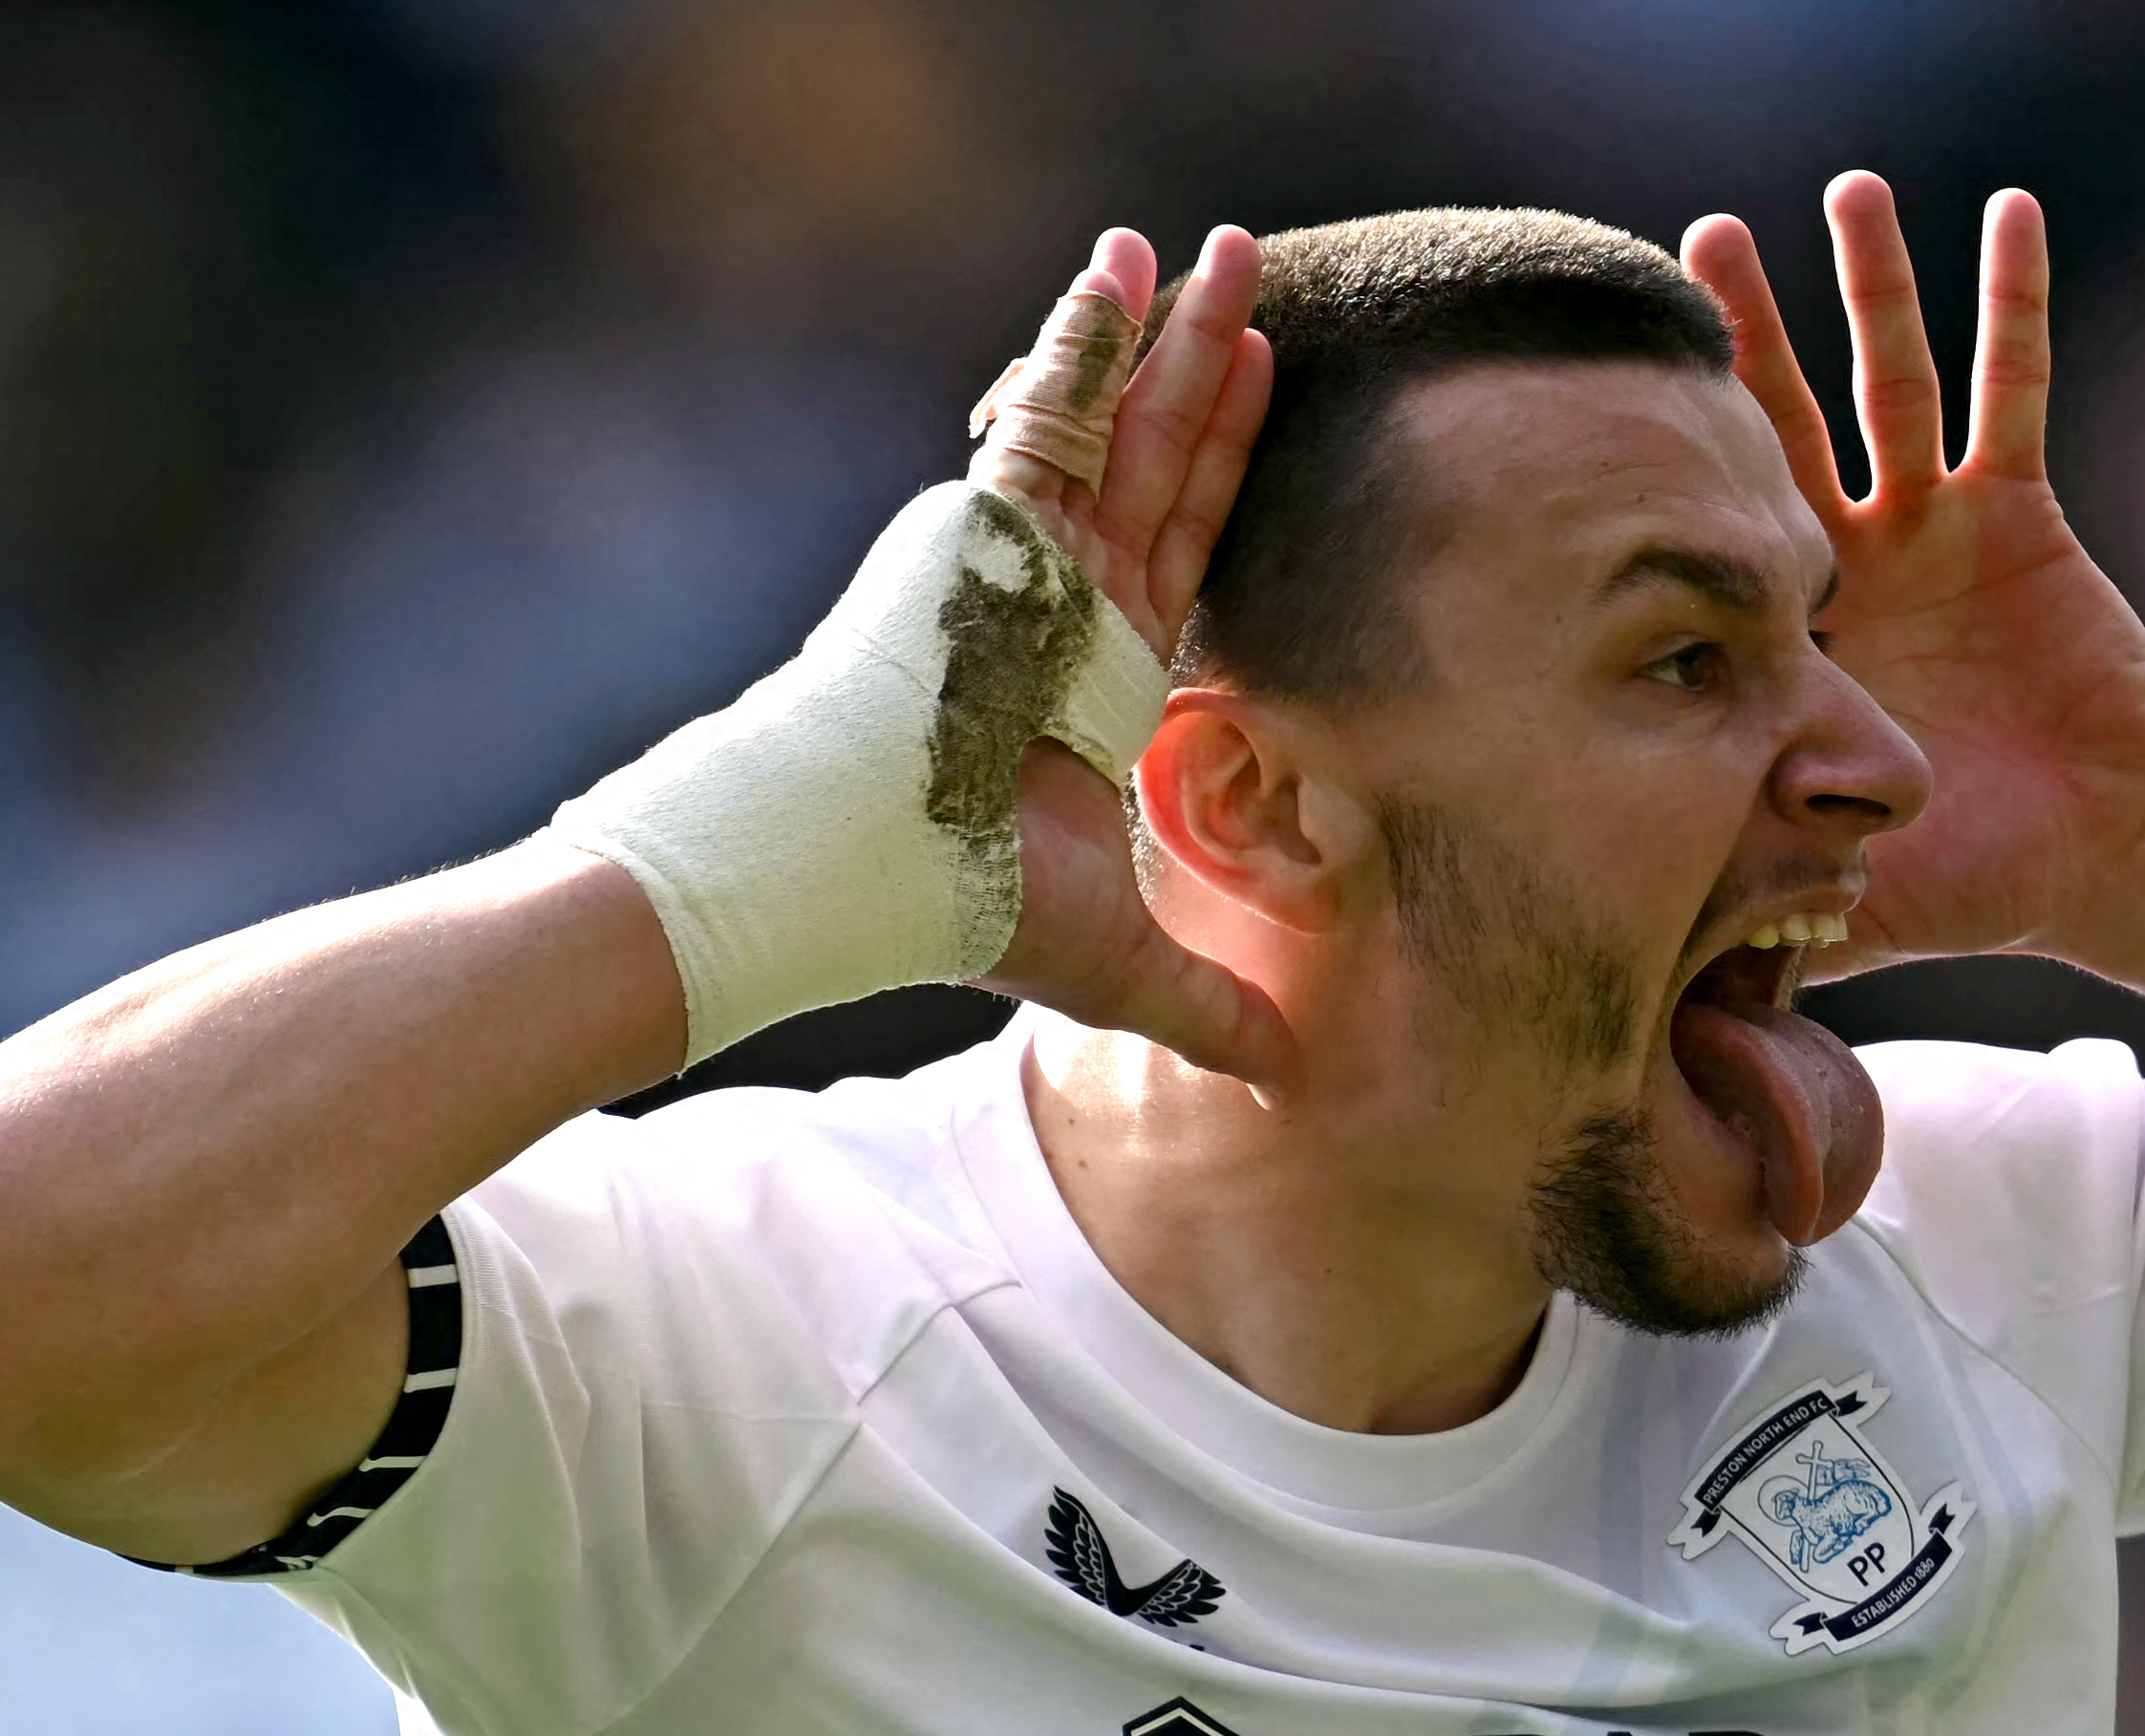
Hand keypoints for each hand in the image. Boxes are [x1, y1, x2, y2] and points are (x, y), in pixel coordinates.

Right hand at [968, 227, 1296, 1085]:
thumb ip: (1206, 1004)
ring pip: (1117, 426)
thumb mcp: (1114, 959)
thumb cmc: (954, 907)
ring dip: (1167, 336)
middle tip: (1260, 277)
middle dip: (1209, 374)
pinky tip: (1126, 274)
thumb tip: (1291, 1080)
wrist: (853, 874)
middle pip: (1162, 469)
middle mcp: (1060, 602)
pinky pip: (1049, 419)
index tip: (1265, 395)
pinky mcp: (982, 532)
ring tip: (1217, 245)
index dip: (1226, 476)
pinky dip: (1086, 346)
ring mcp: (1020, 557)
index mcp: (1092, 673)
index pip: (1184, 555)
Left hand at [1683, 179, 2144, 980]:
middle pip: (1788, 425)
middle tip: (1693, 247)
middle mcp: (1858, 559)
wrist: (2102, 861)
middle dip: (1747, 337)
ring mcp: (1940, 525)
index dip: (1672, 466)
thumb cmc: (1970, 881)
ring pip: (1898, 380)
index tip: (1608, 391)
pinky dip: (2015, 304)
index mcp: (1799, 636)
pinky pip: (2017, 389)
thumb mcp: (1841, 886)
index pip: (1717, 532)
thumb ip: (1752, 908)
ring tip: (1851, 192)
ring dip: (1876, 288)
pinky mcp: (2024, 511)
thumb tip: (1639, 986)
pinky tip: (2010, 213)